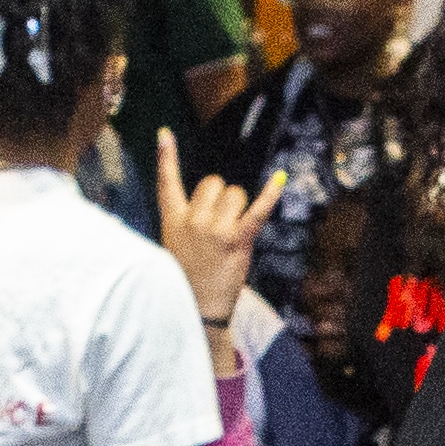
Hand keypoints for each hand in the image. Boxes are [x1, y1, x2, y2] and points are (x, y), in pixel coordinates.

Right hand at [151, 135, 286, 326]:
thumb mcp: (173, 247)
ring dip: (239, 207)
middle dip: (221, 198)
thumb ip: (184, 221)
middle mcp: (192, 220)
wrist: (198, 311)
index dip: (166, 157)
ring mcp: (215, 230)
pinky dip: (270, 196)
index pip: (166, 182)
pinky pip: (257, 211)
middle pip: (213, 183)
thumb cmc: (188, 280)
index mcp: (173, 220)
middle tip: (220, 226)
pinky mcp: (237, 241)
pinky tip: (279, 180)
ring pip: (235, 193)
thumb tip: (207, 201)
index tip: (165, 133)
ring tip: (232, 234)